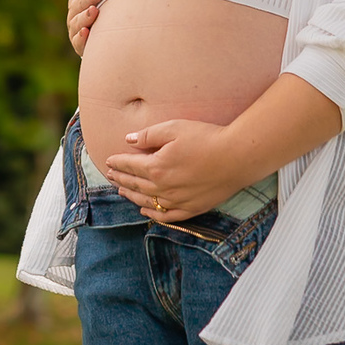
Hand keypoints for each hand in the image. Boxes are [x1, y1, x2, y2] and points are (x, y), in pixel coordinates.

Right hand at [67, 0, 112, 56]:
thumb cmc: (104, 7)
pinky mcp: (79, 45)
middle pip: (78, 2)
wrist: (106, 37)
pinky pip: (78, 41)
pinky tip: (88, 32)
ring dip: (85, 15)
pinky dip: (82, 37)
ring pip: (77, 21)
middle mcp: (74, 12)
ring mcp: (75, 28)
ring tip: (95, 10)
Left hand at [105, 119, 246, 222]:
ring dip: (131, 195)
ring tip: (121, 190)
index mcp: (156, 167)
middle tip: (110, 175)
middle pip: (135, 184)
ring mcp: (177, 201)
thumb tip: (128, 140)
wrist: (236, 157)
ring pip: (146, 201)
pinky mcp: (191, 208)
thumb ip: (148, 135)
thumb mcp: (174, 128)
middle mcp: (163, 188)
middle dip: (120, 178)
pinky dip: (152, 214)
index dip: (117, 163)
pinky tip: (145, 210)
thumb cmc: (206, 138)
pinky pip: (165, 216)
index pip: (129, 166)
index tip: (108, 161)